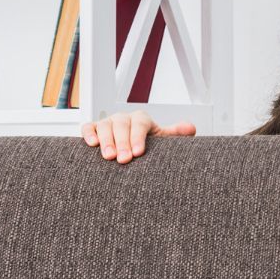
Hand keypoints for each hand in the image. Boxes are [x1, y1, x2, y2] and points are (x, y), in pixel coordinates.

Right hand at [81, 110, 196, 162]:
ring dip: (106, 141)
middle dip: (122, 142)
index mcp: (141, 119)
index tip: (138, 153)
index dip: (138, 137)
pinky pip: (88, 128)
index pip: (140, 124)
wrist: (130, 151)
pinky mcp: (93, 130)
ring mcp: (107, 123)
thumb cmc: (147, 145)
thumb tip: (191, 128)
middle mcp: (124, 118)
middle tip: (124, 159)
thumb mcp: (162, 140)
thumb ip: (175, 134)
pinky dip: (89, 134)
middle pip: (121, 125)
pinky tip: (91, 144)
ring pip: (105, 126)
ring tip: (109, 156)